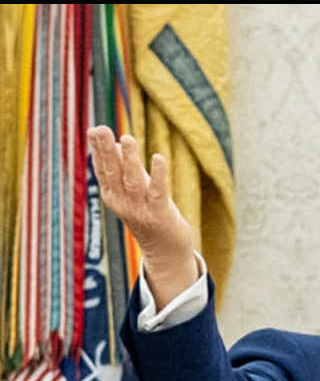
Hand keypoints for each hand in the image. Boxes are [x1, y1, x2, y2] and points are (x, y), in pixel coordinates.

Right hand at [88, 127, 198, 305]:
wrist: (165, 251)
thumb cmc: (149, 215)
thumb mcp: (133, 191)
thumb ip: (124, 168)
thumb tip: (114, 141)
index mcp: (113, 196)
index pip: (103, 170)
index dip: (98, 151)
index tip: (94, 130)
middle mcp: (123, 203)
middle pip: (113, 173)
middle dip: (106, 150)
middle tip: (100, 129)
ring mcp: (141, 209)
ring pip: (133, 181)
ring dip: (130, 159)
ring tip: (127, 138)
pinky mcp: (160, 214)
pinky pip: (159, 192)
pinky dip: (158, 175)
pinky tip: (158, 157)